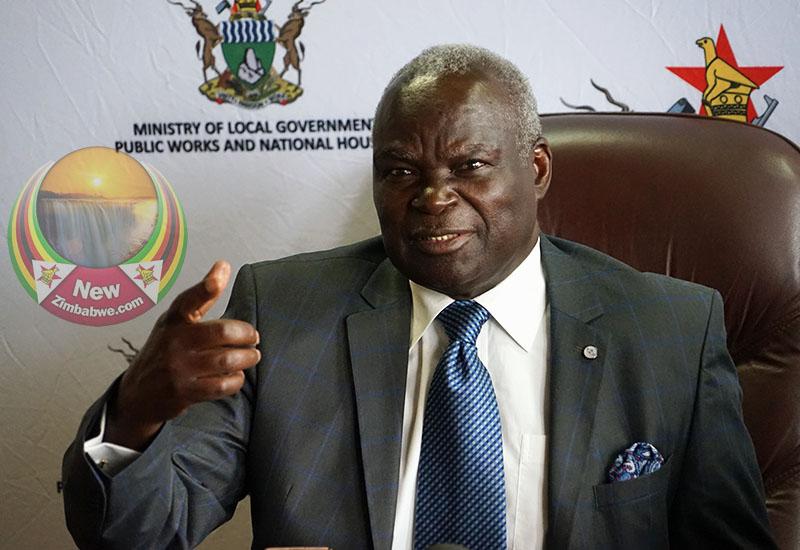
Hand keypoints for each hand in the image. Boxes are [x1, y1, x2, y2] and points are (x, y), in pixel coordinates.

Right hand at [105, 261, 259, 449]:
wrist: (136, 395)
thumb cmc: (164, 352)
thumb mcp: (175, 323)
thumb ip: (202, 298)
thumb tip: (224, 265)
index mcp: (173, 320)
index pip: (189, 299)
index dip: (207, 286)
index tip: (222, 269)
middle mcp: (174, 341)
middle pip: (222, 332)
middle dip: (247, 335)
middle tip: (254, 338)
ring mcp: (178, 368)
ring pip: (226, 360)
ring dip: (247, 358)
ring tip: (252, 356)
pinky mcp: (184, 392)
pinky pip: (221, 385)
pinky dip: (236, 380)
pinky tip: (237, 376)